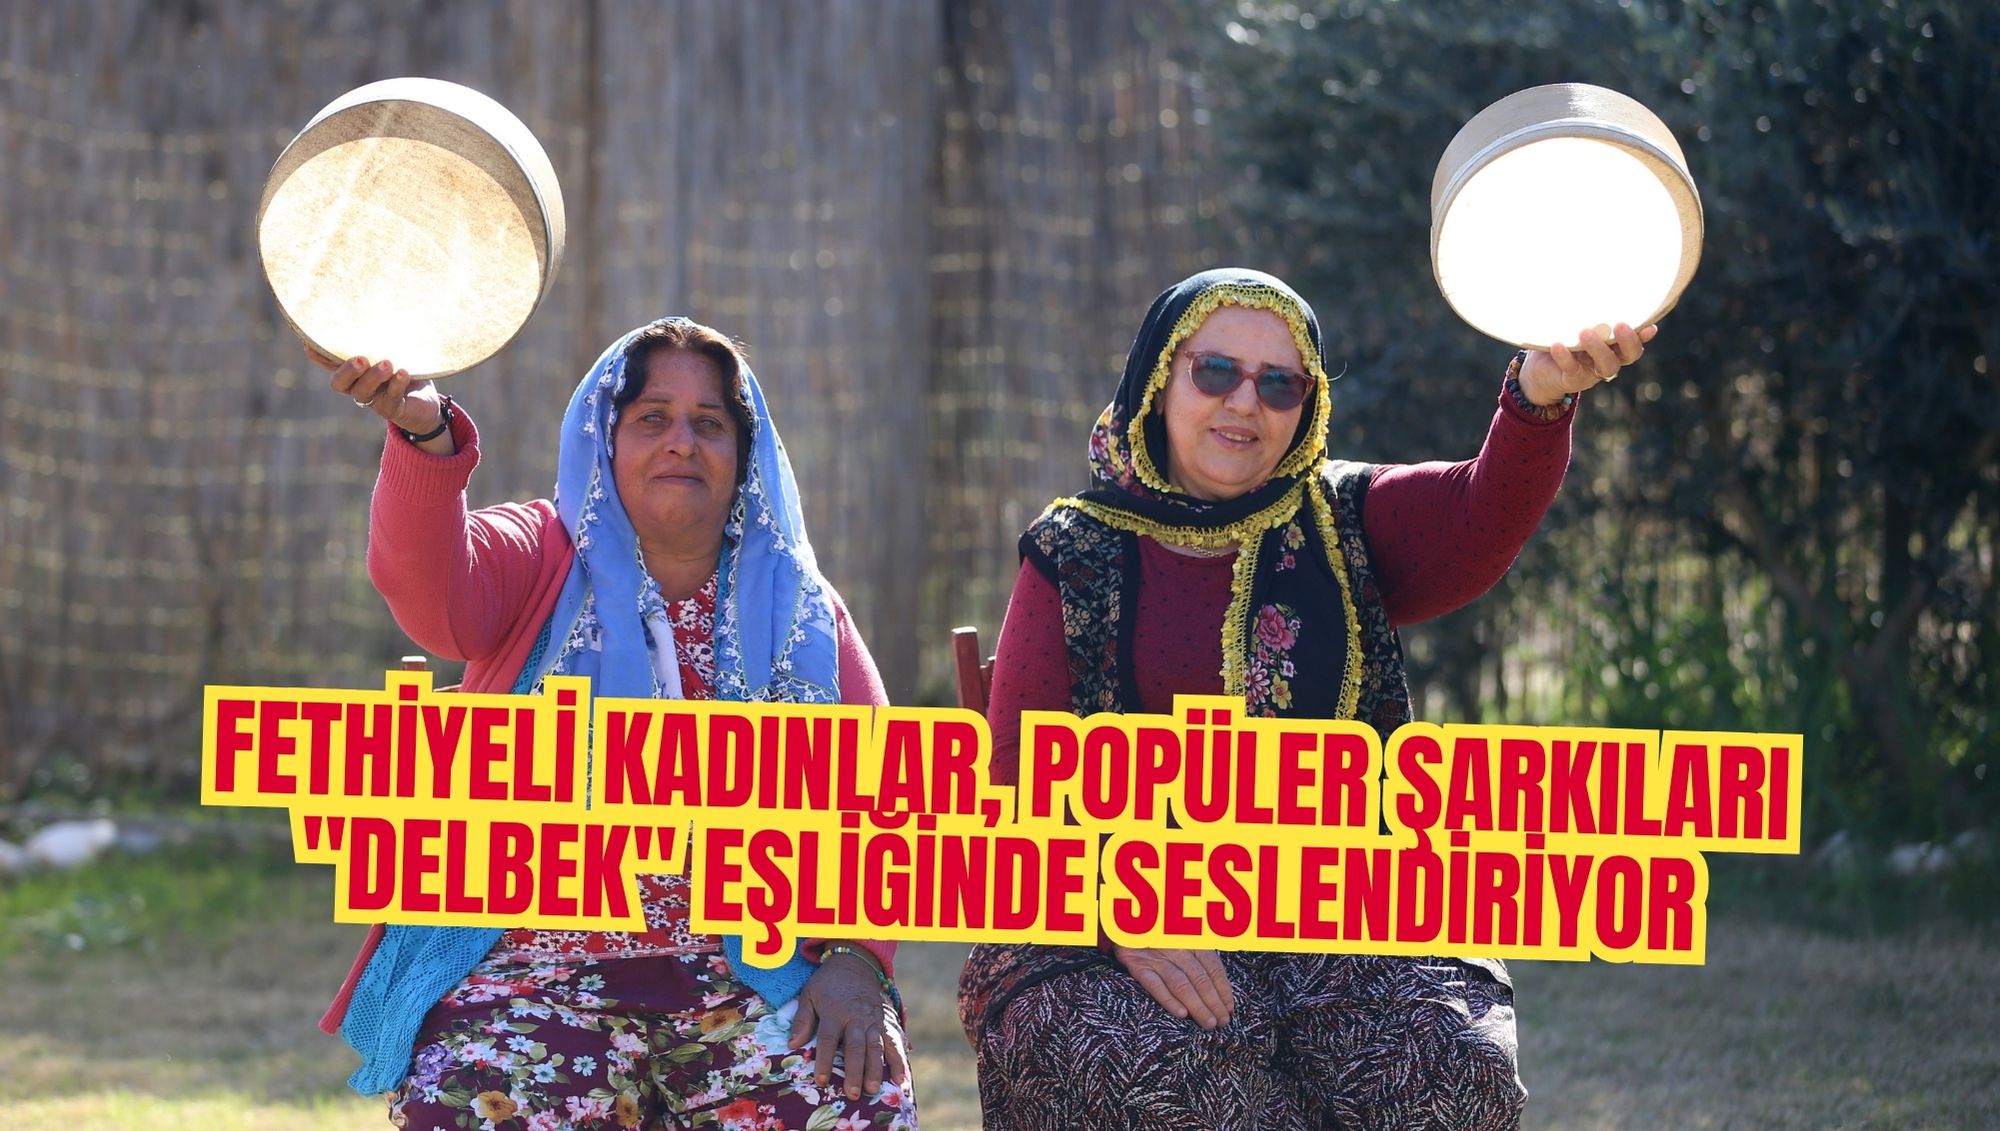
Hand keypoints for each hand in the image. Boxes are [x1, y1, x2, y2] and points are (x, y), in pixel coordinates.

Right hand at [308, 343, 445, 438]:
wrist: (425, 401)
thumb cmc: (403, 368)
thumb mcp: (391, 350)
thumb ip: (380, 336)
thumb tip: (376, 306)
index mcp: (352, 371)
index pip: (328, 362)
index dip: (317, 354)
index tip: (309, 342)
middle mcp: (357, 386)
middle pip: (339, 383)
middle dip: (347, 371)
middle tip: (360, 359)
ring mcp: (373, 400)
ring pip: (363, 392)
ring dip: (373, 377)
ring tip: (387, 364)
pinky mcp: (392, 409)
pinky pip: (390, 399)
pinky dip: (396, 385)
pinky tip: (403, 373)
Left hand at [788, 950, 907, 1100]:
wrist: (855, 964)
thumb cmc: (827, 984)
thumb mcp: (809, 995)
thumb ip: (802, 1020)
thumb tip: (792, 1044)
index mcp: (835, 1012)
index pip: (829, 1039)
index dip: (825, 1061)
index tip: (822, 1081)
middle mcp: (856, 1017)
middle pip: (856, 1047)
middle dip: (854, 1071)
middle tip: (852, 1093)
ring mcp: (873, 1020)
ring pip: (876, 1047)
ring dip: (876, 1069)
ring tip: (873, 1090)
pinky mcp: (886, 1022)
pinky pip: (894, 1041)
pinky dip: (899, 1060)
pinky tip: (901, 1078)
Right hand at [1113, 944, 1234, 1027]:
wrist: (1124, 924)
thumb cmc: (1159, 933)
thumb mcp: (1182, 933)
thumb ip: (1200, 953)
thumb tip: (1220, 987)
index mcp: (1192, 939)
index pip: (1213, 967)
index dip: (1223, 989)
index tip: (1229, 1008)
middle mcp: (1176, 947)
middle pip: (1200, 979)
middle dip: (1214, 1003)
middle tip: (1222, 1022)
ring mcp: (1156, 957)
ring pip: (1181, 984)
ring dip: (1197, 1006)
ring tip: (1208, 1023)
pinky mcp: (1137, 965)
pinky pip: (1155, 985)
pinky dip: (1169, 999)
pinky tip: (1182, 1014)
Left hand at [1517, 322, 1659, 405]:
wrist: (1538, 370)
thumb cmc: (1562, 338)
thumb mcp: (1574, 323)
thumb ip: (1584, 309)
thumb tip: (1585, 278)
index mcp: (1614, 345)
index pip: (1635, 340)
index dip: (1643, 335)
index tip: (1650, 326)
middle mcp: (1608, 359)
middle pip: (1629, 355)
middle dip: (1628, 340)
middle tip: (1621, 325)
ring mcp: (1592, 372)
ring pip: (1606, 365)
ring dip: (1598, 348)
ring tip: (1585, 333)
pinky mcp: (1572, 380)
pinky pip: (1572, 369)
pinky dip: (1565, 357)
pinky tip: (1557, 345)